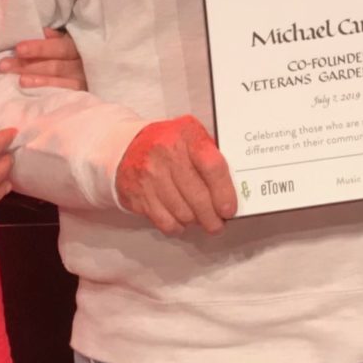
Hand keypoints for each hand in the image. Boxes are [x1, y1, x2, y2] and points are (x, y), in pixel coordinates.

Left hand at [0, 27, 86, 92]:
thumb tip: (43, 32)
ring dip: (39, 80)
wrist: (107, 71)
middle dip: (29, 65)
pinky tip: (35, 95)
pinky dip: (51, 93)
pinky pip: (67, 95)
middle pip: (55, 65)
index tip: (18, 49)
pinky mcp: (85, 94)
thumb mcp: (75, 41)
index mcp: (80, 46)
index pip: (59, 47)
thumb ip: (59, 38)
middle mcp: (84, 64)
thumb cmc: (85, 53)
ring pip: (60, 81)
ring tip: (21, 81)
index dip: (39, 48)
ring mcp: (85, 81)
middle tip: (6, 66)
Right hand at [116, 117, 237, 236]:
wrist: (127, 146)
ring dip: (196, 222)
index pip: (212, 167)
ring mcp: (150, 175)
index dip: (224, 192)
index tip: (229, 208)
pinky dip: (177, 226)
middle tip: (218, 222)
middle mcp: (166, 154)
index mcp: (186, 135)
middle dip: (212, 217)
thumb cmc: (167, 143)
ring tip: (201, 219)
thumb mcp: (191, 136)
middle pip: (198, 197)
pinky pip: (165, 222)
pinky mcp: (138, 194)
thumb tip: (235, 185)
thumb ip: (212, 155)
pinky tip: (181, 220)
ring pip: (183, 213)